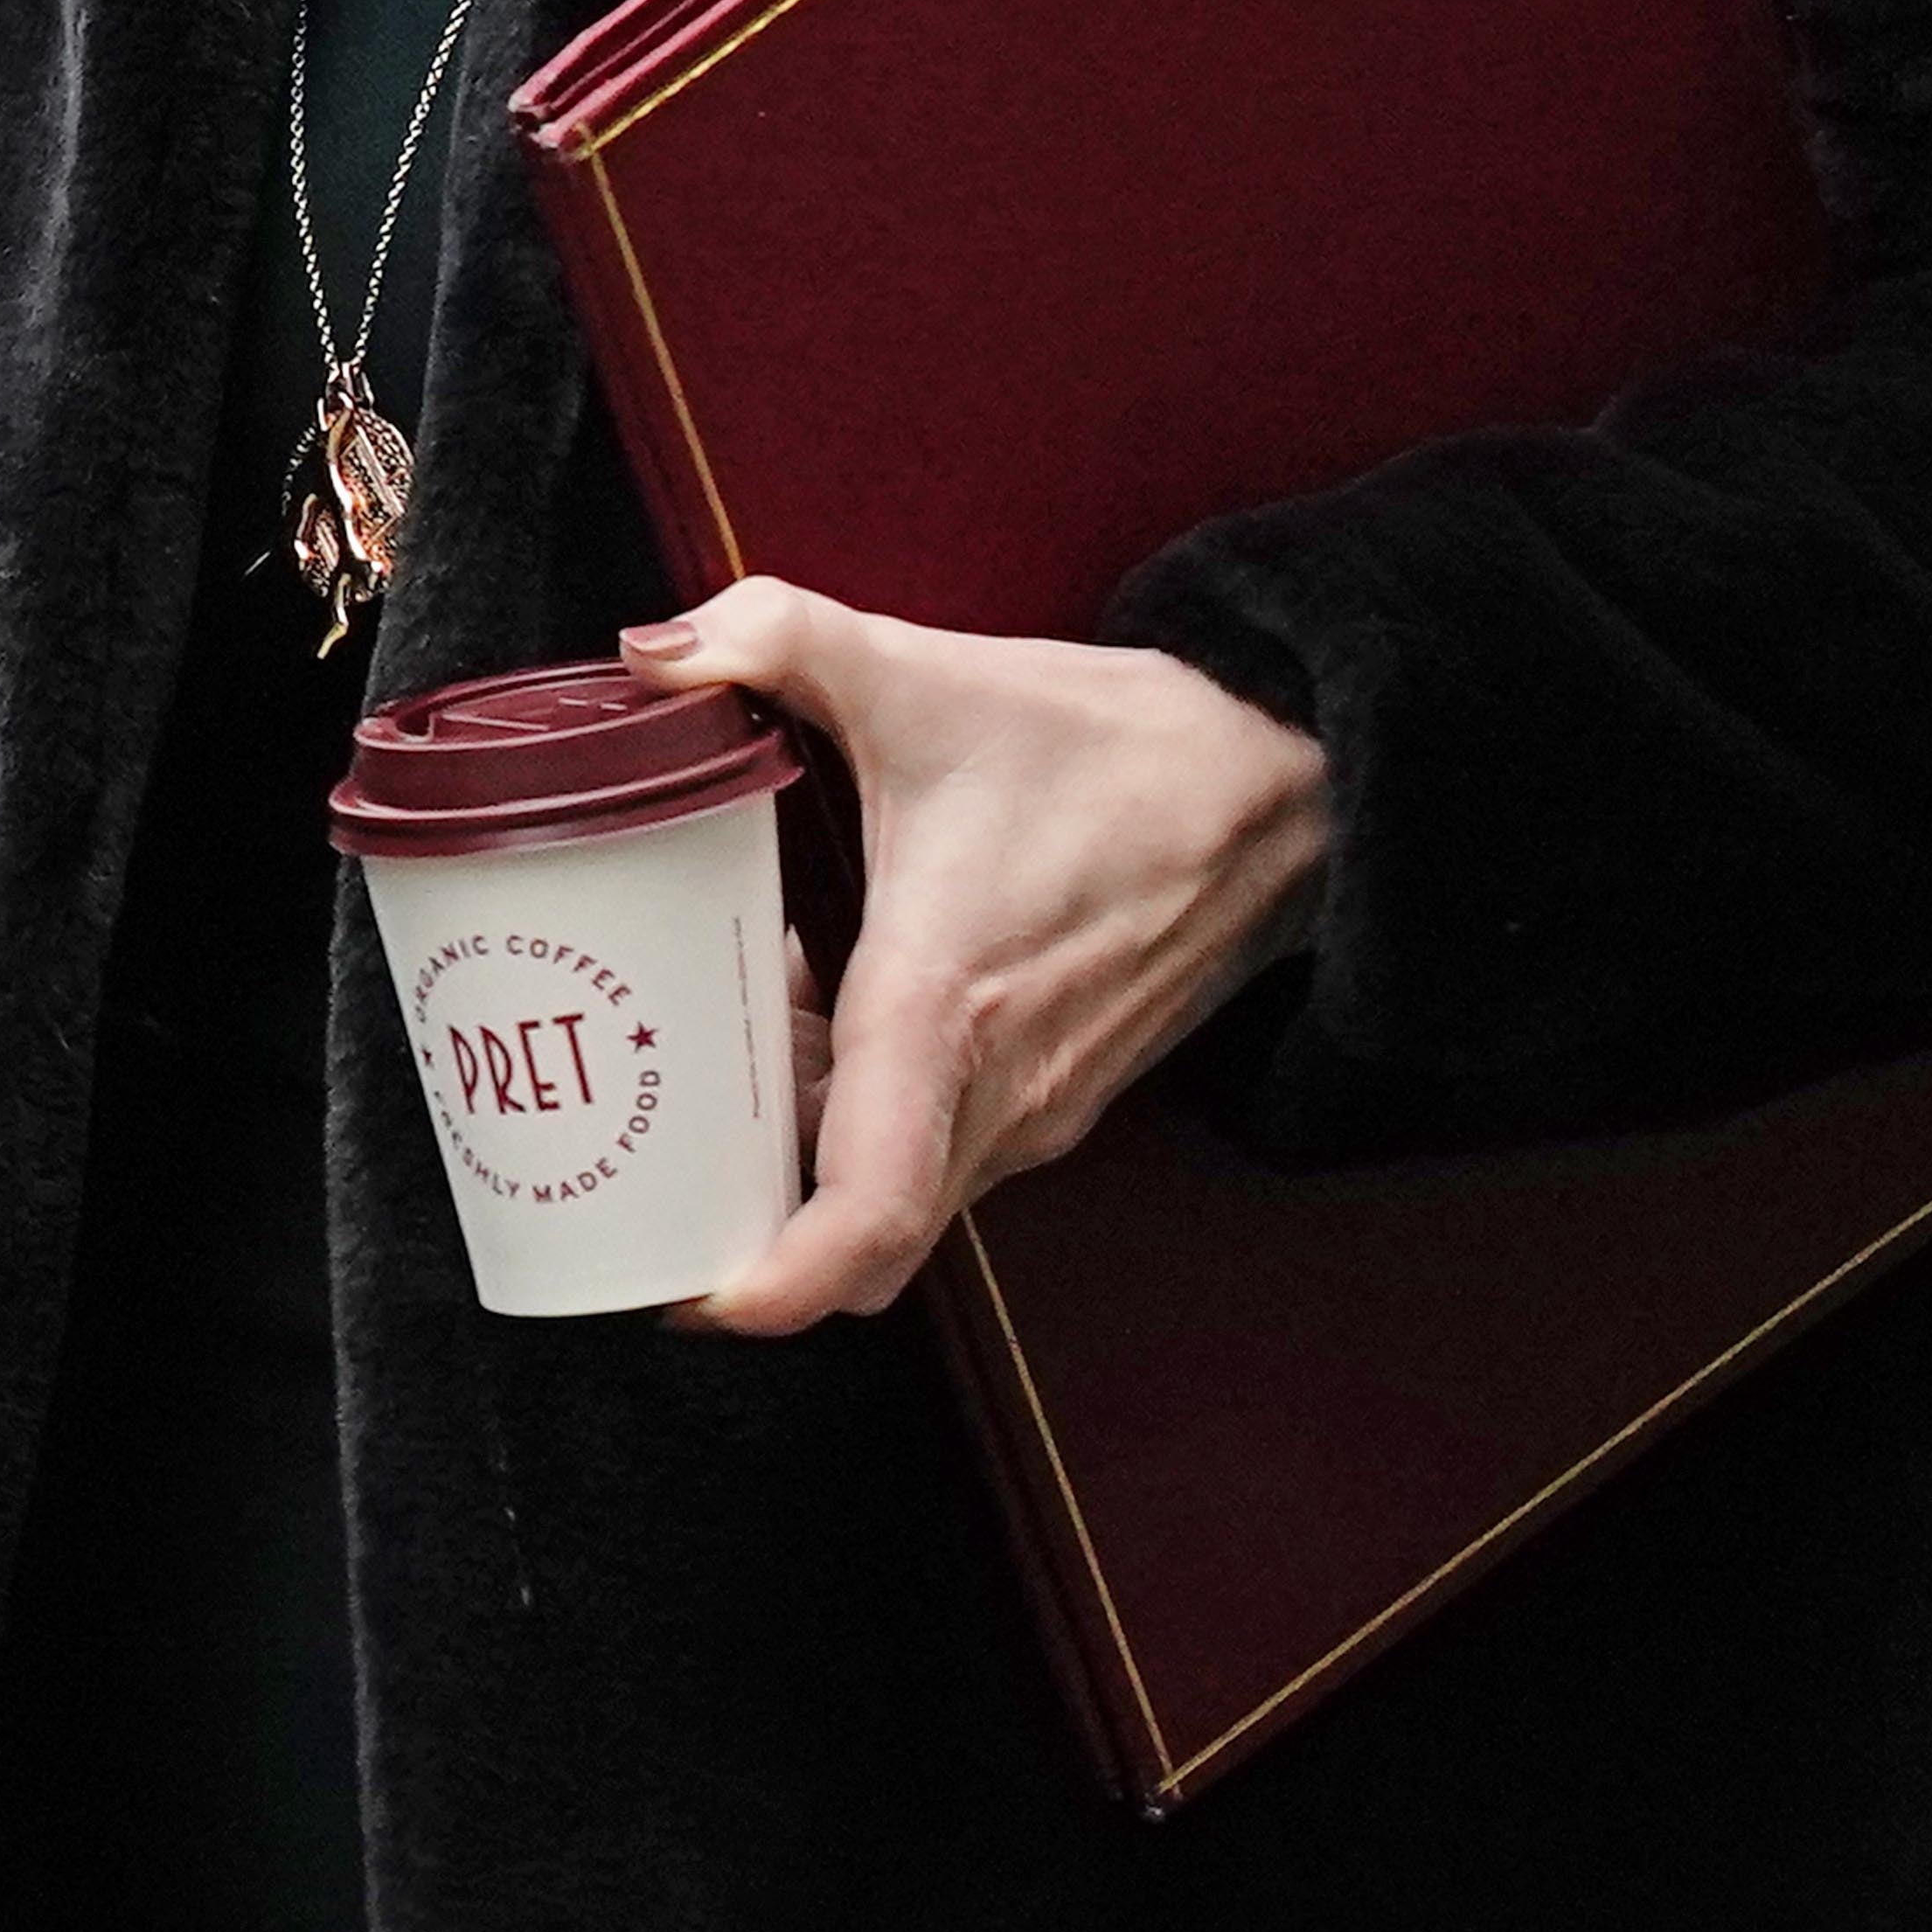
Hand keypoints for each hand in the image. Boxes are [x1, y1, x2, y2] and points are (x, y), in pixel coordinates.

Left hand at [619, 579, 1330, 1333]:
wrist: (1282, 781)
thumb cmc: (1114, 746)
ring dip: (811, 1141)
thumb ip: (771, 635)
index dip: (768, 1289)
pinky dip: (871, 1109)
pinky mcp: (1064, 1090)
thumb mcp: (924, 671)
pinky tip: (833, 998)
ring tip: (738, 1032)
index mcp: (946, 1013)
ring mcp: (1041, 1104)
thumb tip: (649, 652)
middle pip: (856, 1228)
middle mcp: (999, 1093)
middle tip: (659, 1131)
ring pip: (898, 1185)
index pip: (863, 1219)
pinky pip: (942, 1146)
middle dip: (750, 1206)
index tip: (689, 1295)